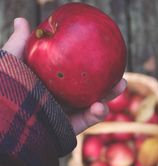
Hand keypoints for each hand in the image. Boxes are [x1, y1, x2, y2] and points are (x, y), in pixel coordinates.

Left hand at [2, 17, 126, 134]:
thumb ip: (21, 45)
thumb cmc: (9, 88)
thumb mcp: (14, 63)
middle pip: (92, 90)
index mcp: (56, 84)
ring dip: (110, 96)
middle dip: (108, 82)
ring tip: (121, 84)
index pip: (79, 74)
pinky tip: (100, 107)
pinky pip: (88, 120)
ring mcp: (70, 113)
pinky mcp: (71, 127)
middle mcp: (65, 98)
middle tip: (120, 71)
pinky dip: (97, 113)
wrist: (8, 119)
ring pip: (96, 105)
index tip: (105, 55)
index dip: (93, 66)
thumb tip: (23, 22)